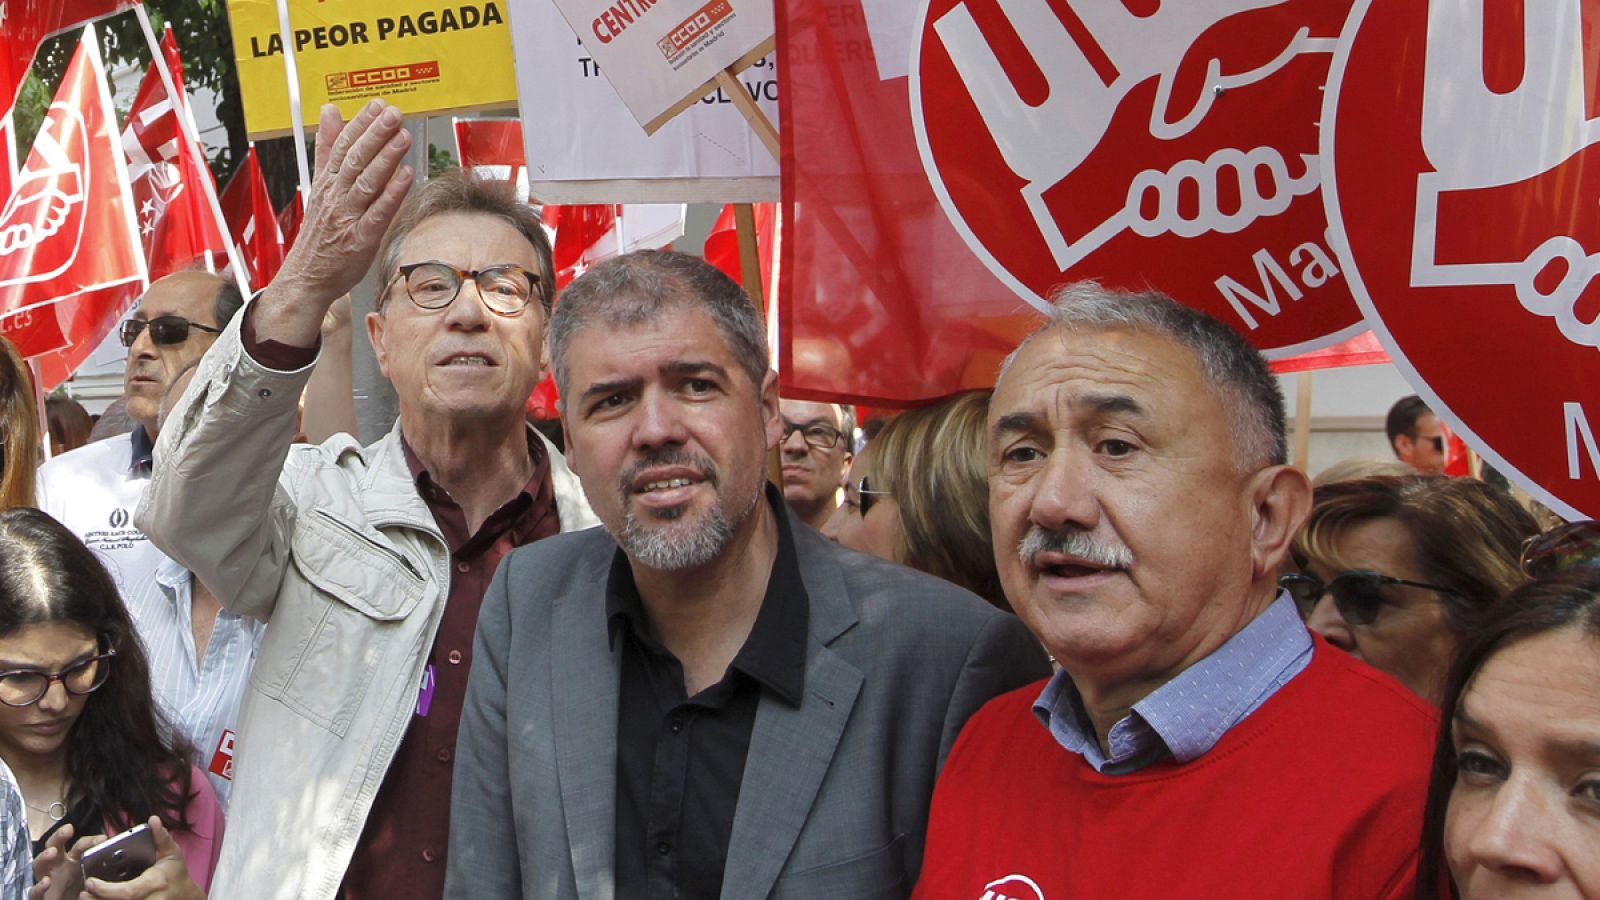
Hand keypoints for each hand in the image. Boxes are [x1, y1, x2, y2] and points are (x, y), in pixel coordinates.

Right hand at [29, 825, 105, 899]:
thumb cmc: (81, 888)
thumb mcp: (93, 874)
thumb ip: (102, 864)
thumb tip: (120, 856)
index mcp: (73, 860)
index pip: (80, 845)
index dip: (90, 840)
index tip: (103, 838)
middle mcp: (58, 866)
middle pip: (55, 846)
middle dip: (60, 836)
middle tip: (68, 829)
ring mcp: (46, 879)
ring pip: (40, 864)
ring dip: (44, 857)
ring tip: (52, 852)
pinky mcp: (40, 895)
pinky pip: (35, 890)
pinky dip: (39, 886)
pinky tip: (46, 882)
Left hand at [83, 818, 202, 899]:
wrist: (183, 895)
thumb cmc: (175, 873)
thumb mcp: (172, 853)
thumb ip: (161, 837)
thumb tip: (152, 820)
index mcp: (154, 883)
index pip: (128, 891)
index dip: (107, 890)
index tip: (90, 882)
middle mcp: (149, 899)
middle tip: (82, 893)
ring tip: (85, 897)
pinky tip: (96, 899)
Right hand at [261, 101, 414, 345]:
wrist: (306, 277)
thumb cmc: (319, 234)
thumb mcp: (320, 186)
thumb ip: (327, 149)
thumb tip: (331, 111)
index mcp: (327, 182)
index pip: (342, 146)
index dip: (360, 124)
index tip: (377, 105)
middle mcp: (335, 196)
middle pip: (354, 160)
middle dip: (374, 134)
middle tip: (393, 113)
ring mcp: (347, 217)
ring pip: (365, 182)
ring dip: (385, 158)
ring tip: (402, 136)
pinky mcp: (360, 239)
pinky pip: (377, 213)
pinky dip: (391, 193)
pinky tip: (406, 176)